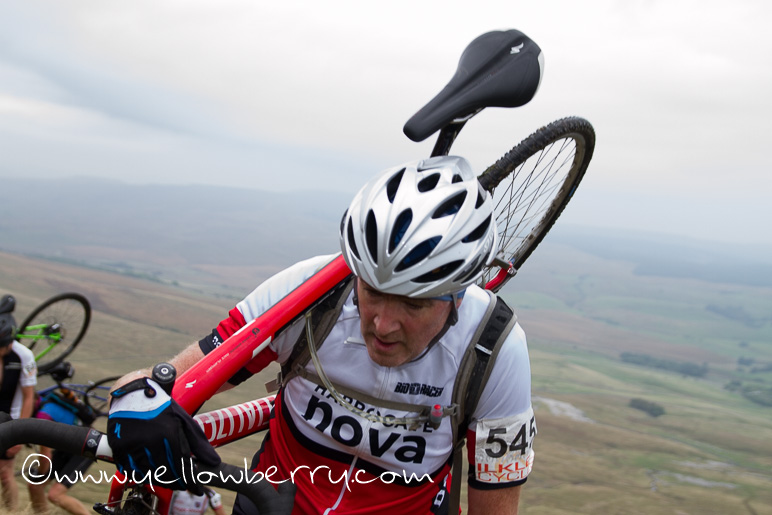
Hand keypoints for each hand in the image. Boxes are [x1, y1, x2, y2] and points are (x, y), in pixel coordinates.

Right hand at [107, 378, 219, 493]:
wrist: (135, 395)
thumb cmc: (162, 408)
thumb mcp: (184, 421)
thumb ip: (198, 443)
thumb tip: (214, 461)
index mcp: (169, 433)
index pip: (181, 465)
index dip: (190, 480)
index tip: (196, 488)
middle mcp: (150, 440)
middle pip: (166, 473)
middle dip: (177, 483)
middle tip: (184, 486)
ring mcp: (133, 445)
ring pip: (149, 474)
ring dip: (160, 480)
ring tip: (169, 480)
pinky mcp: (120, 448)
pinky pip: (131, 470)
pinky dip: (142, 476)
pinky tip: (151, 474)